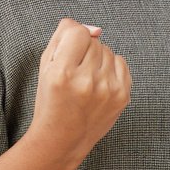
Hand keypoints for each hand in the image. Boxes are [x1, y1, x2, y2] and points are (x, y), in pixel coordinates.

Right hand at [27, 18, 131, 166]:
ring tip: (85, 81)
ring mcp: (108, 90)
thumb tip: (95, 28)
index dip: (72, 39)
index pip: (78, 32)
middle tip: (74, 73)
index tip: (68, 53)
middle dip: (84, 52)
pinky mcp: (123, 96)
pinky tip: (98, 83)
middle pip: (94, 42)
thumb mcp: (46, 67)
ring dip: (97, 60)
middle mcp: (87, 81)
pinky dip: (111, 68)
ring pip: (108, 51)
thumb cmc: (51, 100)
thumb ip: (64, 37)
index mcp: (62, 74)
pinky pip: (121, 62)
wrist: (62, 140)